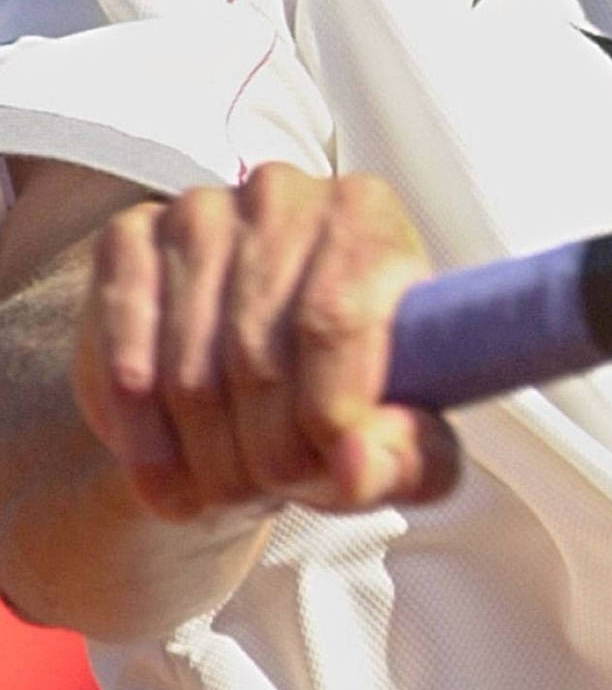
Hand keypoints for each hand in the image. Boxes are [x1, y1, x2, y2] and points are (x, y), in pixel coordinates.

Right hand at [70, 164, 459, 521]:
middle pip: (257, 356)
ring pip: (188, 373)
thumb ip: (411, 457)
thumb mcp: (404, 429)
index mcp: (365, 212)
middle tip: (276, 495)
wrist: (260, 365)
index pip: (334, 321)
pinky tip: (171, 481)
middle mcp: (279, 194)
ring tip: (231, 494)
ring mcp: (197, 213)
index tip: (336, 481)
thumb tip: (357, 468)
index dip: (331, 420)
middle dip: (267, 456)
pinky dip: (144, 444)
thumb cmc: (349, 386)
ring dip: (206, 462)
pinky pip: (122, 365)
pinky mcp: (127, 243)